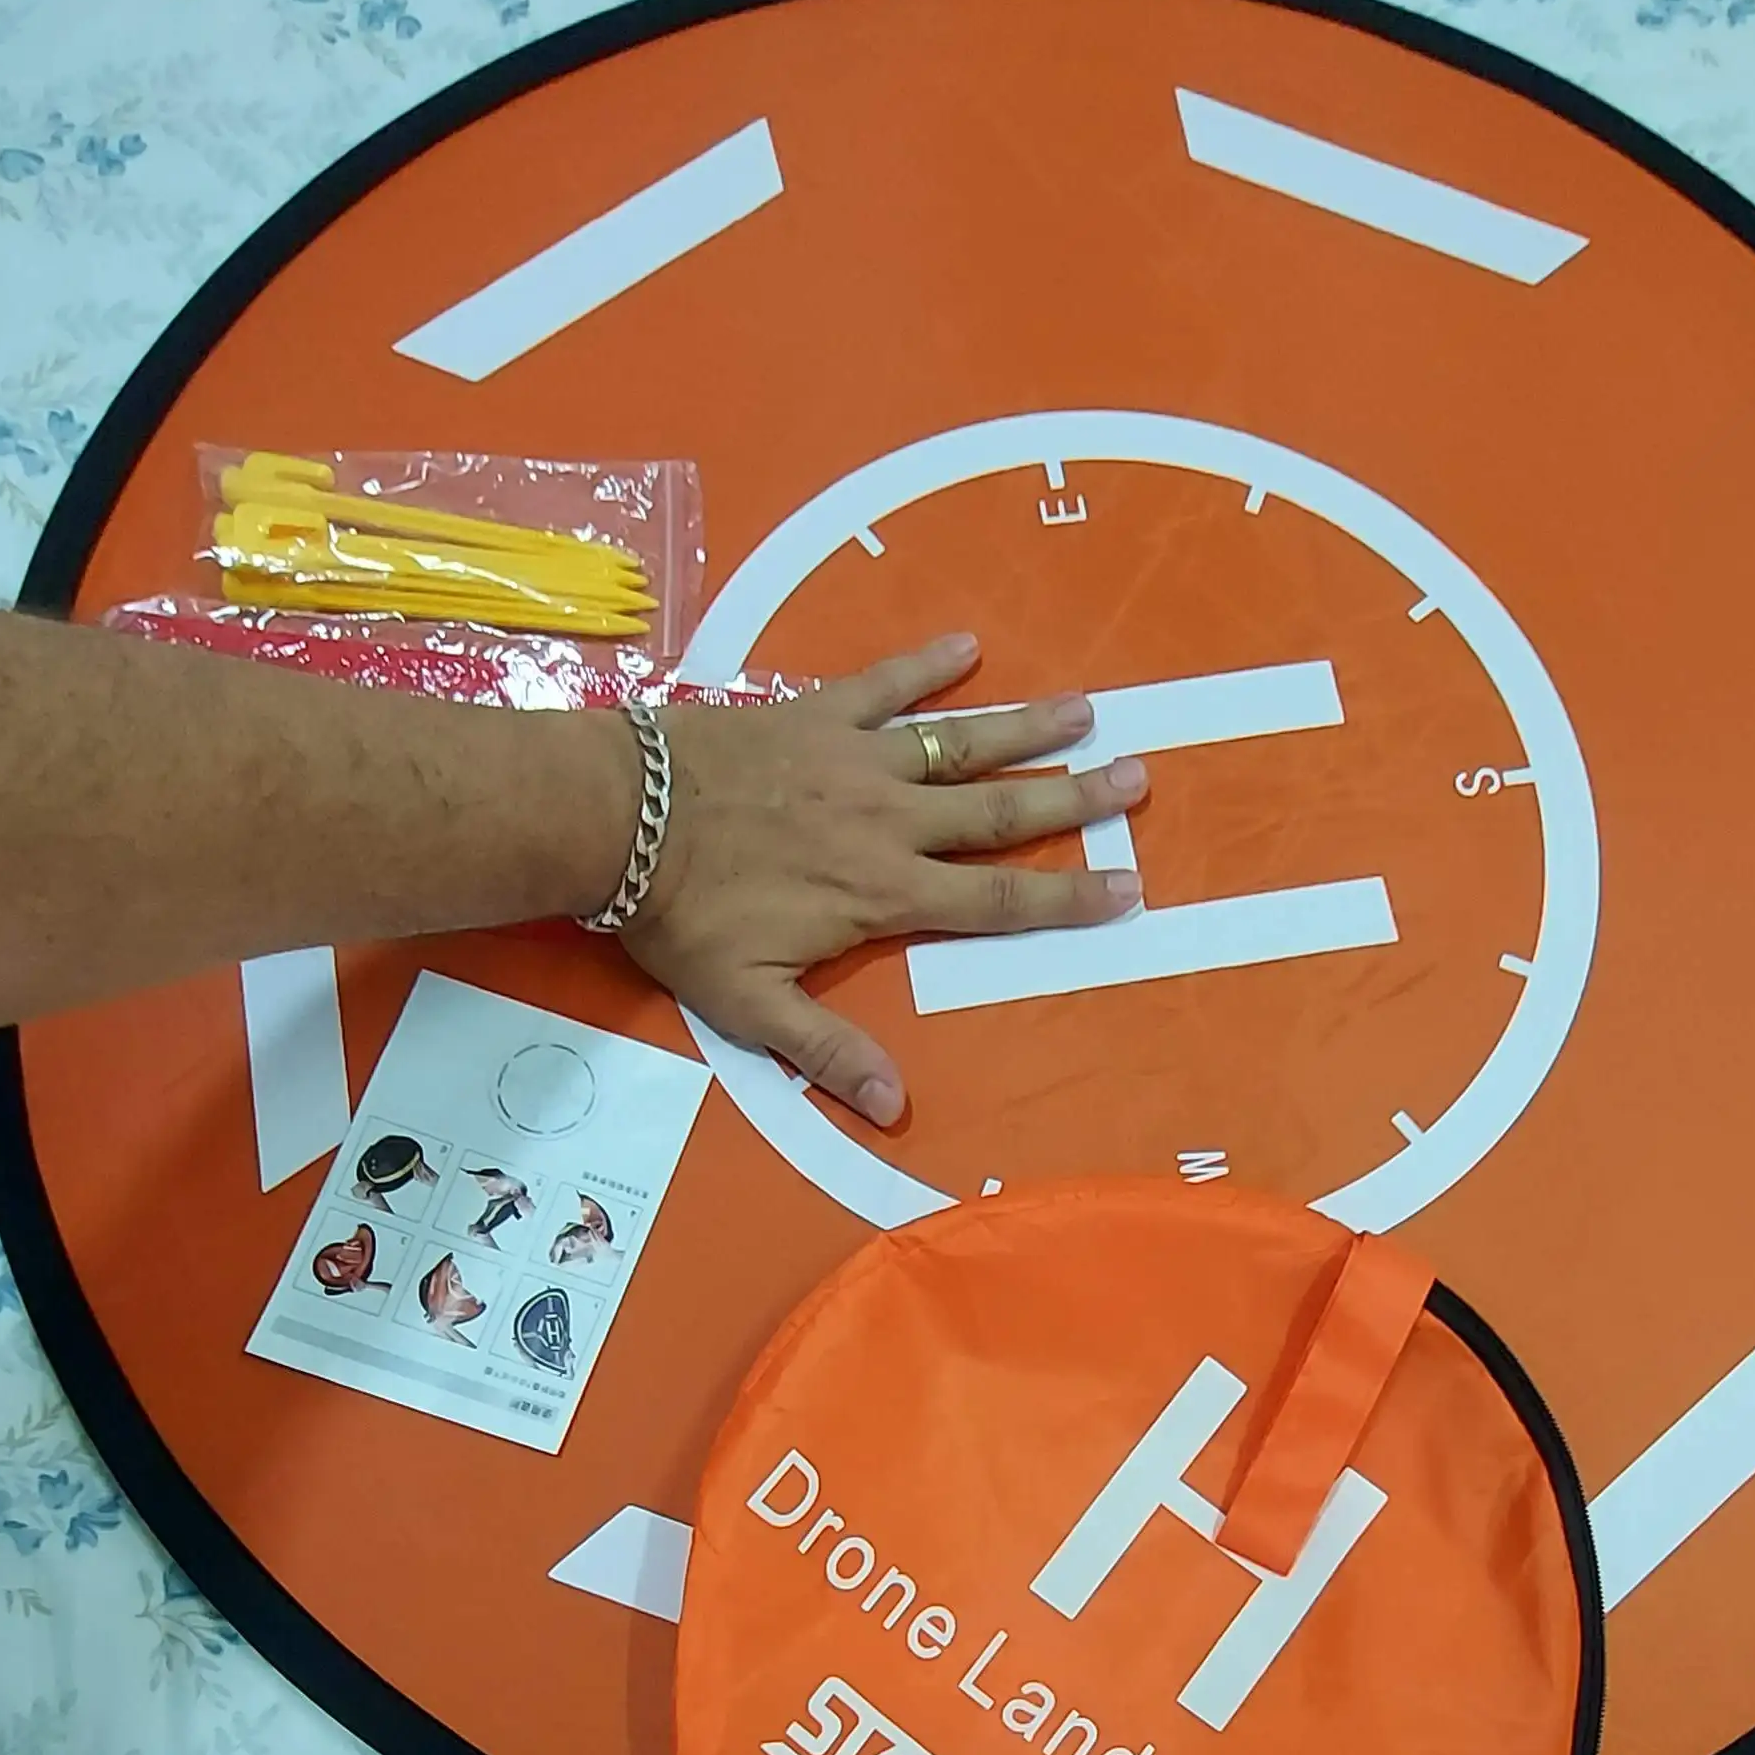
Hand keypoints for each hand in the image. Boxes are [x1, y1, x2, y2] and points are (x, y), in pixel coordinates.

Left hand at [619, 634, 1144, 1124]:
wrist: (616, 816)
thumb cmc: (680, 915)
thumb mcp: (748, 1003)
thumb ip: (825, 1052)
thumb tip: (895, 1109)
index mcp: (882, 892)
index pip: (997, 902)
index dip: (1066, 899)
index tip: (1128, 888)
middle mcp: (888, 820)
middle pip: (1001, 810)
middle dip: (1074, 797)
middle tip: (1138, 775)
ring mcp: (854, 758)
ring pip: (960, 741)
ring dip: (1026, 726)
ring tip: (1088, 711)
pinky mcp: (813, 713)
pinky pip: (882, 683)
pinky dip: (926, 663)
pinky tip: (967, 644)